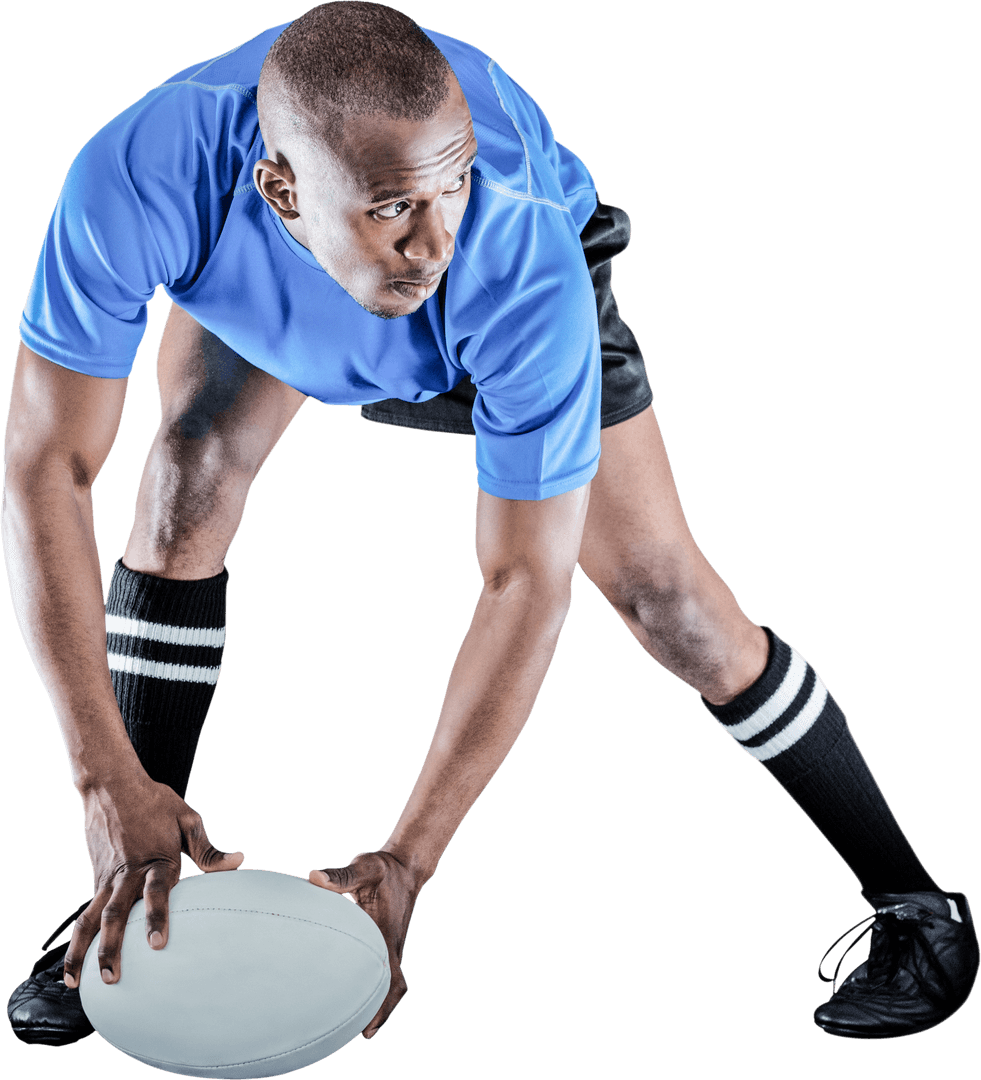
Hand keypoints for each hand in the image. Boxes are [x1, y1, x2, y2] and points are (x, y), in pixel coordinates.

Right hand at [63, 772, 243, 988]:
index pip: (157, 892)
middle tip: (113, 978)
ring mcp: (107, 878)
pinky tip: (75, 963)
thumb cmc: (155, 802)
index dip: (157, 917)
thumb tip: (239, 860)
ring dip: (83, 951)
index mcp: (156, 858)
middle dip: (112, 948)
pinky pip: (85, 912)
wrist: (111, 785)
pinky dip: (78, 937)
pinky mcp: (96, 879)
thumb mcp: (188, 819)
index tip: (158, 944)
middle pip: (116, 914)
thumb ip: (208, 849)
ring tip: (78, 982)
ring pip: (91, 918)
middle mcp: (128, 872)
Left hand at [309, 851, 421, 1038]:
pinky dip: (376, 988)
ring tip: (354, 1025)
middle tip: (357, 1035)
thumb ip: (341, 875)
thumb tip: (314, 878)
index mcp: (387, 933)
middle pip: (391, 990)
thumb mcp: (365, 866)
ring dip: (378, 1003)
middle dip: (378, 1014)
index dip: (382, 1005)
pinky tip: (355, 992)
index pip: (391, 978)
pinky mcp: (387, 941)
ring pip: (389, 983)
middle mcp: (392, 945)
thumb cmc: (383, 868)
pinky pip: (384, 972)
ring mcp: (391, 945)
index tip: (368, 1029)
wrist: (405, 866)